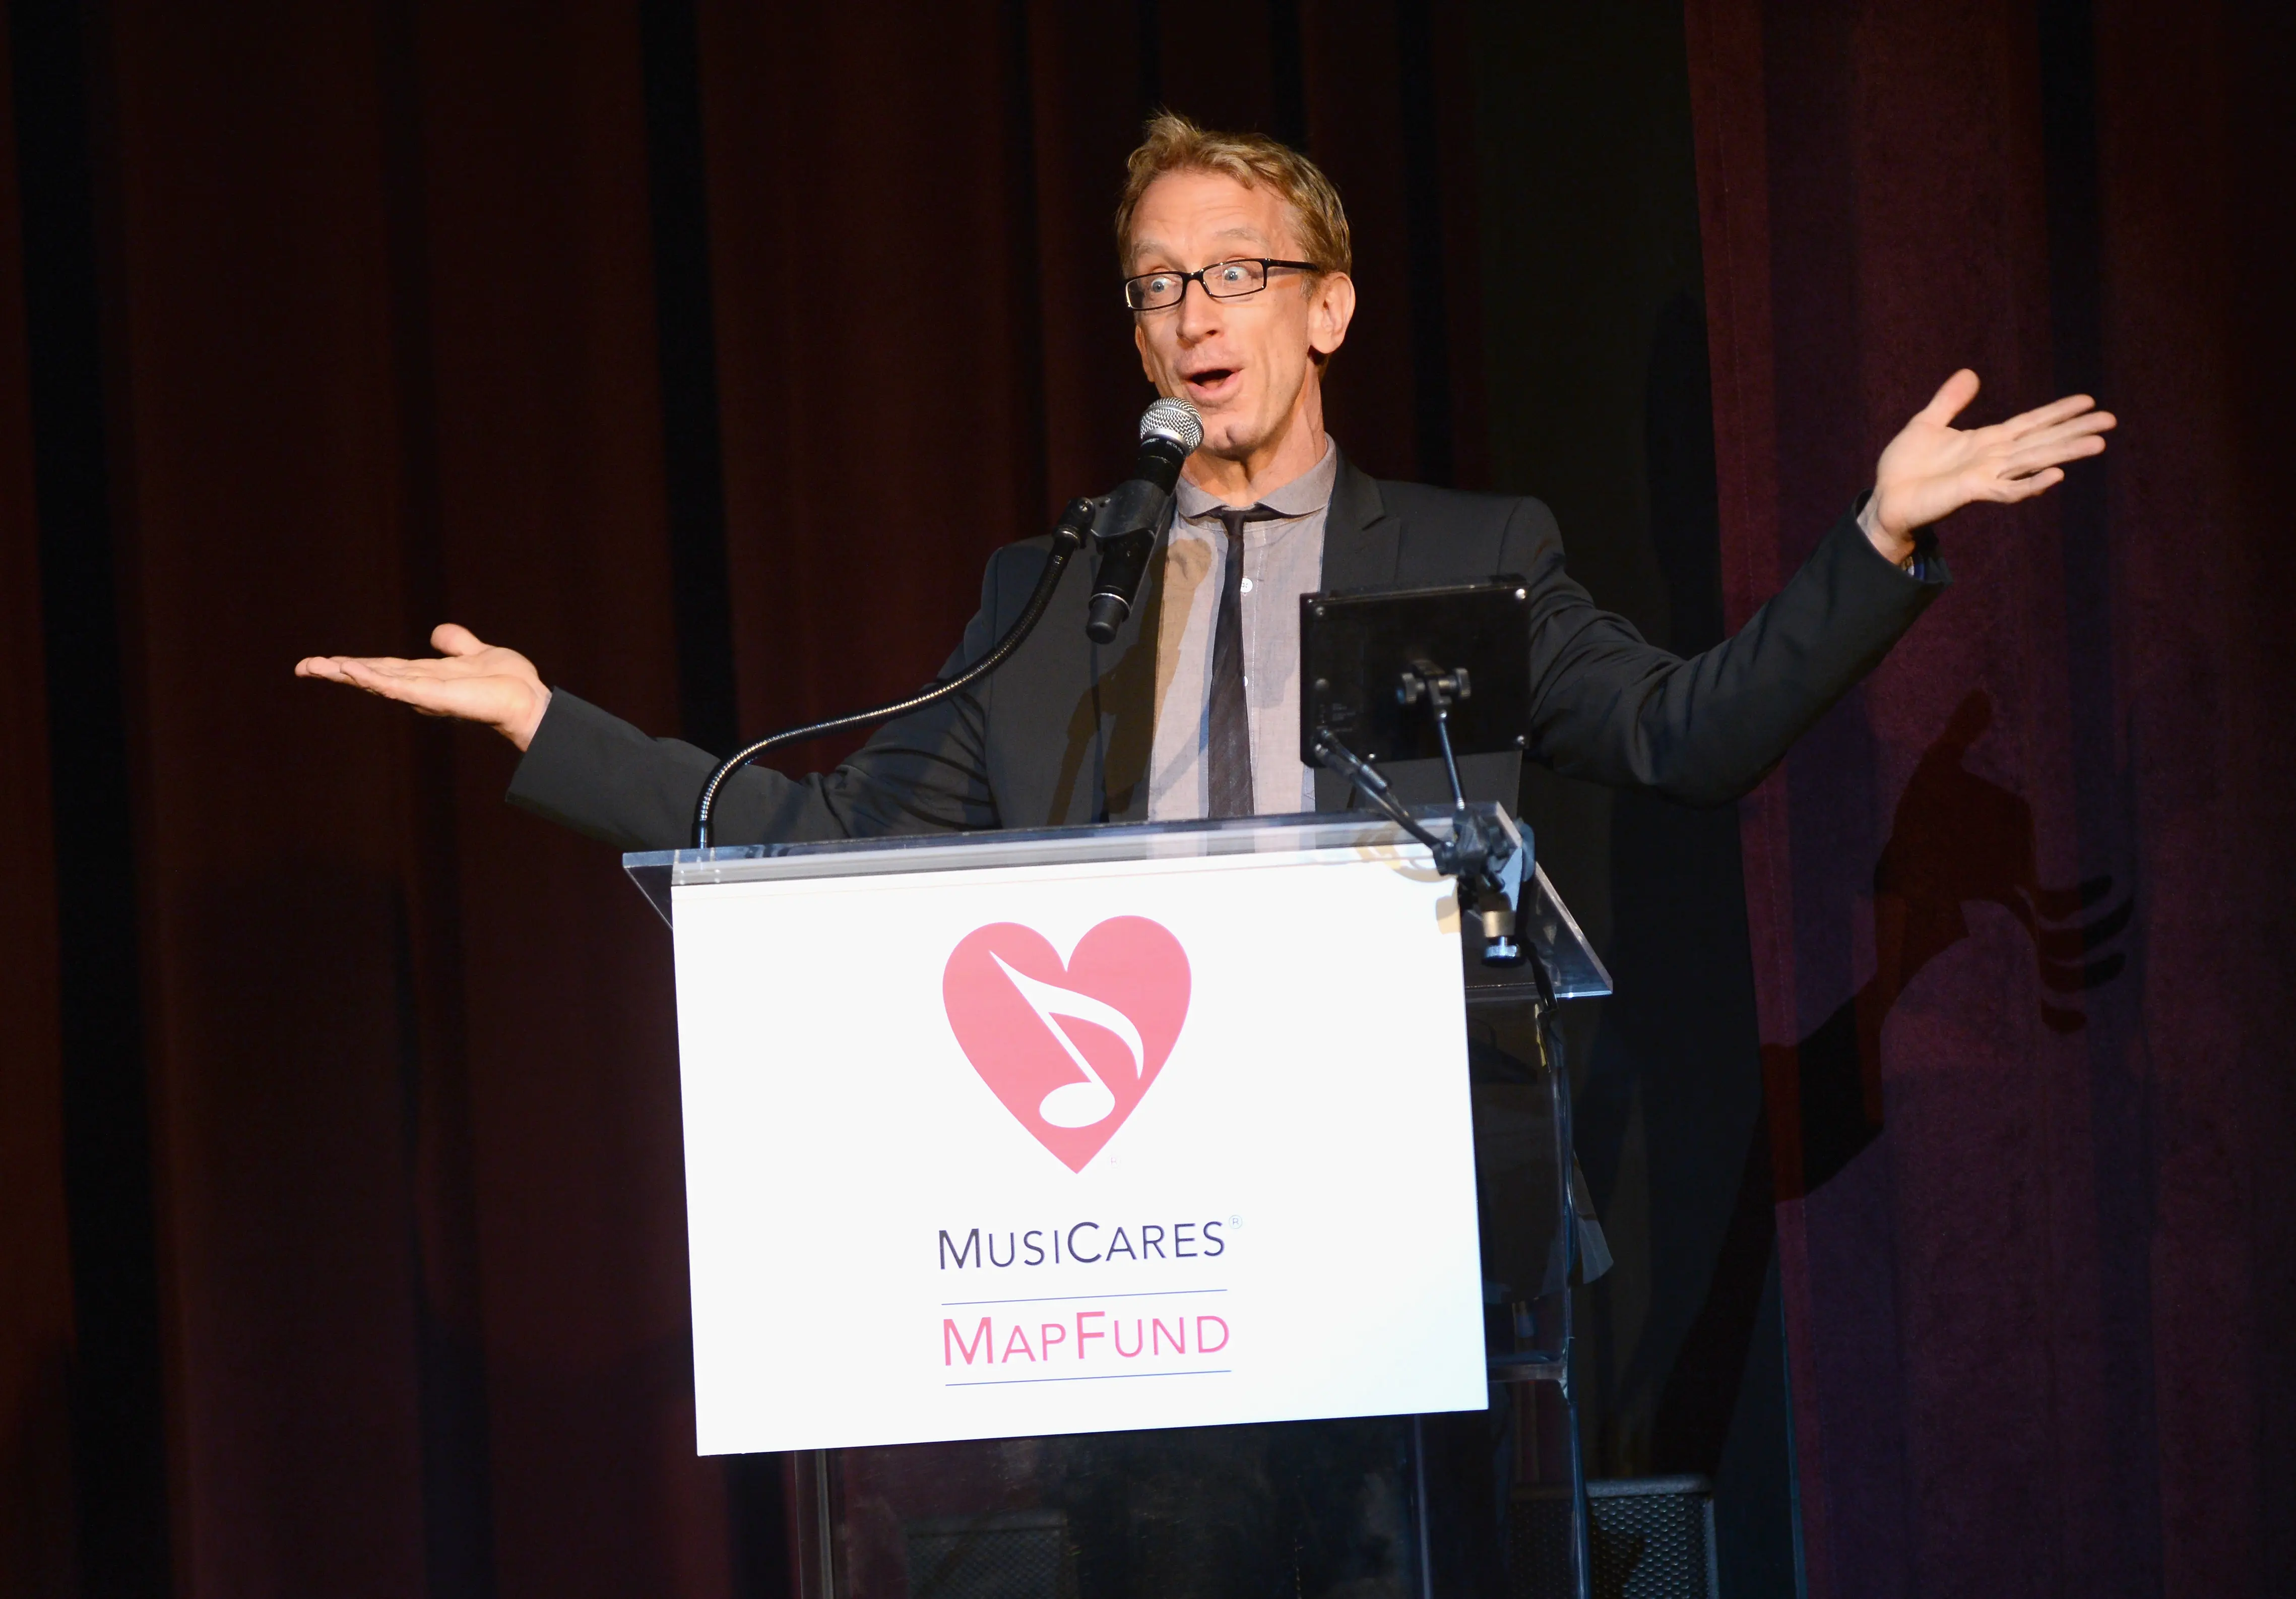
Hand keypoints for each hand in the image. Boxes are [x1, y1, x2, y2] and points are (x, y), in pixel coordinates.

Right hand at [295, 623, 550, 749]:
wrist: (528, 699)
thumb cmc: (507, 683)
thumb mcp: (476, 651)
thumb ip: (455, 643)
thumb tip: (436, 633)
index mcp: (425, 675)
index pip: (381, 667)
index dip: (352, 664)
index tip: (321, 662)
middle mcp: (420, 686)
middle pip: (372, 675)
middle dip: (338, 671)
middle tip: (304, 667)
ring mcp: (425, 694)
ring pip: (379, 681)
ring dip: (349, 674)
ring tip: (318, 667)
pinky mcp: (436, 699)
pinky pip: (401, 688)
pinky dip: (377, 680)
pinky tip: (355, 673)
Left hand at [1864, 369, 2115, 561]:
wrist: (1885, 499)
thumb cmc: (1904, 467)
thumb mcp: (1926, 424)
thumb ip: (1949, 401)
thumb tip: (1970, 373)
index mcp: (1986, 441)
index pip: (2030, 422)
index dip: (2058, 412)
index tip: (2087, 401)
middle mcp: (1994, 458)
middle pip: (2043, 440)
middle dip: (2075, 430)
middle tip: (2110, 421)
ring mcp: (1987, 475)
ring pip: (2035, 461)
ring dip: (2065, 453)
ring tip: (2098, 444)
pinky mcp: (1974, 492)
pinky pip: (2010, 489)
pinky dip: (2032, 483)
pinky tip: (2056, 475)